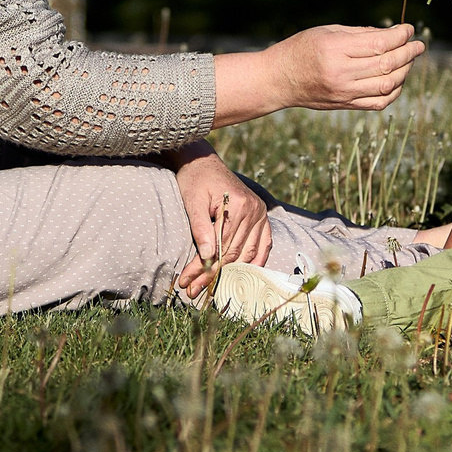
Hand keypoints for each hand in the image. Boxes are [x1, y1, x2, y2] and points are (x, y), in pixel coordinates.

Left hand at [170, 147, 270, 298]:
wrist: (203, 162)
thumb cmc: (195, 181)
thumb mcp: (192, 202)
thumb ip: (201, 229)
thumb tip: (208, 257)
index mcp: (239, 205)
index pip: (221, 247)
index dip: (204, 268)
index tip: (187, 282)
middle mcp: (254, 211)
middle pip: (234, 253)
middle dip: (212, 274)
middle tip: (193, 289)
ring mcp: (261, 214)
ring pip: (248, 253)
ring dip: (230, 273)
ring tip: (209, 287)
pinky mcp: (261, 216)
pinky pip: (263, 245)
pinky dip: (255, 261)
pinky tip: (245, 275)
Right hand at [267, 23, 423, 110]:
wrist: (279, 79)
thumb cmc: (302, 48)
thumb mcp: (328, 31)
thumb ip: (361, 33)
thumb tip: (392, 35)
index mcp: (335, 49)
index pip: (379, 43)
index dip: (399, 36)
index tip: (408, 29)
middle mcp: (341, 73)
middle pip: (386, 64)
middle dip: (408, 53)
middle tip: (418, 45)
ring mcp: (344, 92)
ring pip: (387, 85)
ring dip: (404, 71)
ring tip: (409, 60)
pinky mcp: (345, 105)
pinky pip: (378, 102)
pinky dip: (394, 91)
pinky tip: (398, 79)